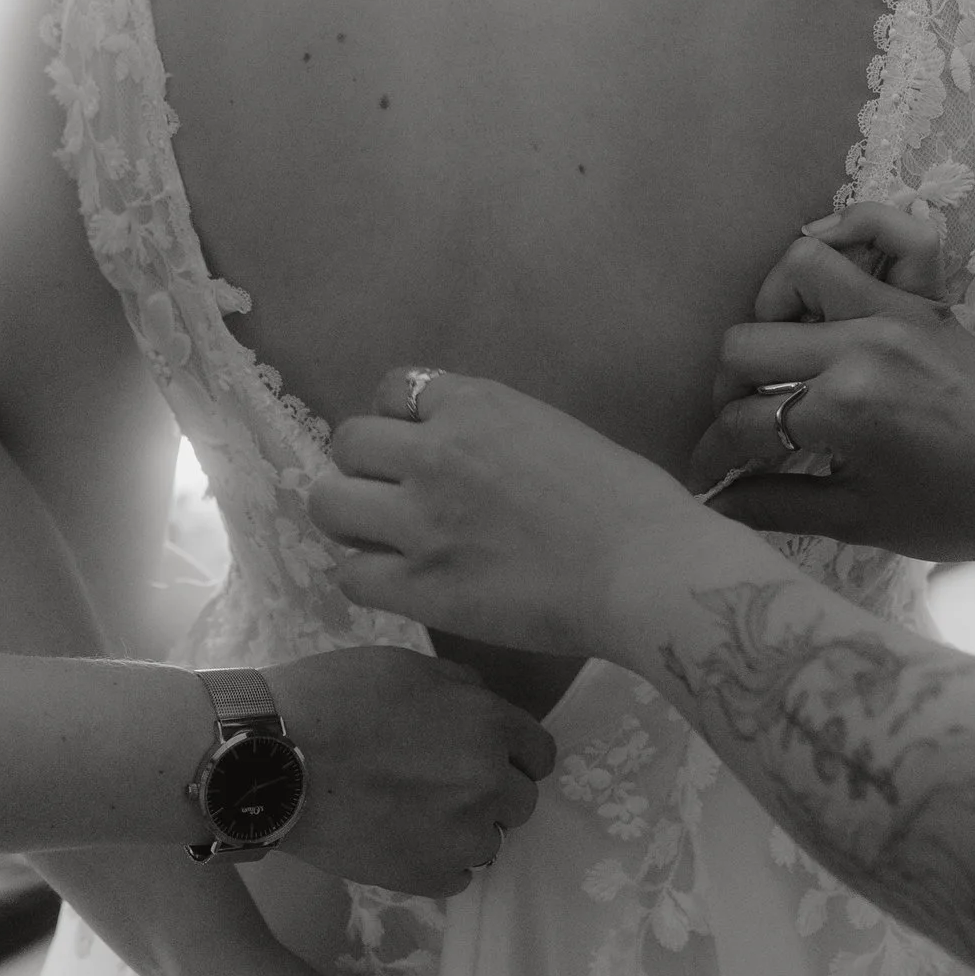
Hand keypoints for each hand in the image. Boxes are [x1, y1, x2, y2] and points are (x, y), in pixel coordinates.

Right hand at [269, 647, 552, 896]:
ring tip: (411, 813)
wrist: (271, 760)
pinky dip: (435, 860)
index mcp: (488, 726)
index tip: (488, 756)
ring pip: (490, 841)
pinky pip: (457, 876)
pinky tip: (397, 838)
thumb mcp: (402, 665)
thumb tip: (483, 701)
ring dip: (463, 829)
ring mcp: (461, 837)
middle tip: (440, 783)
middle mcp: (487, 783)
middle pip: (521, 801)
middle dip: (491, 791)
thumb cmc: (330, 698)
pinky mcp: (429, 878)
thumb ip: (459, 685)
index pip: (539, 754)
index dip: (513, 754)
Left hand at [310, 371, 715, 655]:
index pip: (394, 390)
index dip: (399, 421)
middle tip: (395, 499)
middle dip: (366, 468)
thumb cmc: (630, 502)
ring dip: (351, 518)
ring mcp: (419, 519)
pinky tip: (395, 584)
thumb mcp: (555, 432)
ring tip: (381, 540)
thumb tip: (474, 462)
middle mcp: (434, 451)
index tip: (417, 448)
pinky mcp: (418, 584)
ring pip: (328, 504)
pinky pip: (350, 575)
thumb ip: (498, 437)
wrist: (645, 569)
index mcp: (476, 404)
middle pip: (349, 442)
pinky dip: (366, 578)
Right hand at [688, 239, 974, 561]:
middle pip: (747, 344)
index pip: (742, 422)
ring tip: (783, 353)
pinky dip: (853, 232)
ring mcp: (895, 310)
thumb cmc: (962, 511)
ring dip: (773, 309)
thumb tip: (715, 498)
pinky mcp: (924, 297)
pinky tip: (832, 278)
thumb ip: (777, 505)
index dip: (712, 455)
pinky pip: (888, 232)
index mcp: (842, 407)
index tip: (707, 476)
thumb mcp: (862, 522)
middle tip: (744, 423)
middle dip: (729, 391)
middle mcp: (860, 344)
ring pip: (798, 267)